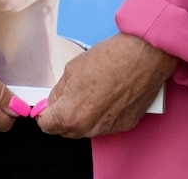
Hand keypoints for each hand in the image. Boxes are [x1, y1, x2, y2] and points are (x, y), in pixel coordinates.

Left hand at [35, 32, 178, 137]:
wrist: (143, 56)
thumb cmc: (109, 58)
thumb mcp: (71, 70)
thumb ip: (59, 92)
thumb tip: (55, 101)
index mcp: (70, 115)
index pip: (47, 125)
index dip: (45, 113)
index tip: (47, 107)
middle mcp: (89, 128)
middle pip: (66, 130)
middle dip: (64, 116)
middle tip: (69, 96)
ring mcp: (108, 129)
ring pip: (87, 129)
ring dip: (84, 117)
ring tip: (92, 93)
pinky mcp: (125, 125)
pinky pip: (106, 125)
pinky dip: (103, 115)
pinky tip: (108, 96)